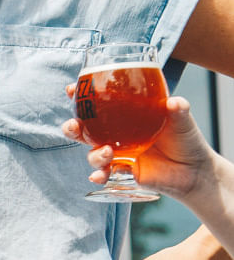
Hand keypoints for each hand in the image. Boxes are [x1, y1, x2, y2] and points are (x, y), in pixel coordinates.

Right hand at [62, 90, 213, 199]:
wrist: (196, 171)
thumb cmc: (186, 140)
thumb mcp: (182, 120)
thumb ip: (178, 109)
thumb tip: (174, 102)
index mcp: (124, 116)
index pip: (96, 104)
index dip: (79, 96)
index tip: (70, 90)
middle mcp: (116, 134)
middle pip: (84, 129)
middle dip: (72, 127)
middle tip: (73, 126)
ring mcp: (118, 154)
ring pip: (92, 152)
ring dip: (93, 153)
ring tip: (107, 152)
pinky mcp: (124, 172)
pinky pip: (104, 174)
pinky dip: (98, 175)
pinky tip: (98, 177)